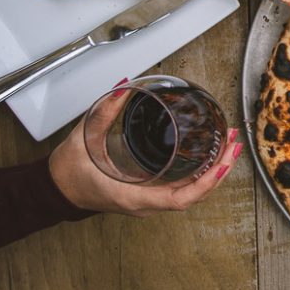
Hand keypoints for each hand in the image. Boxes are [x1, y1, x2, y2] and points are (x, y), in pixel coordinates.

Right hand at [49, 93, 243, 215]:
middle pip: (192, 195)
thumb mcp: (85, 137)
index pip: (179, 199)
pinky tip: (209, 158)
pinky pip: (179, 190)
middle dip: (218, 171)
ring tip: (228, 147)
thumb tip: (125, 86)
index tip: (221, 164)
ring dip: (212, 173)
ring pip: (189, 194)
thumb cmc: (70, 171)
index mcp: (133, 196)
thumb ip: (105, 110)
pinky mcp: (147, 194)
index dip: (205, 183)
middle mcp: (144, 204)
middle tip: (233, 144)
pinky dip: (199, 175)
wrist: (56, 188)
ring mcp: (147, 201)